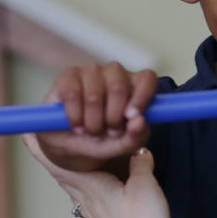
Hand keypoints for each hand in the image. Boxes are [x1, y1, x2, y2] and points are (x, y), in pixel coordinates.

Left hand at [23, 136, 169, 217]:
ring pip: (75, 188)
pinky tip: (98, 187)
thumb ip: (140, 164)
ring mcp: (94, 215)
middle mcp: (86, 200)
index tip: (28, 134)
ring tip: (70, 160)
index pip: (57, 163)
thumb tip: (139, 151)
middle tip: (42, 143)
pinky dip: (88, 187)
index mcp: (89, 185)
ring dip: (69, 172)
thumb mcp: (144, 185)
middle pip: (62, 175)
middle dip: (51, 157)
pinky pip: (90, 200)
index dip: (41, 148)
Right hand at [33, 63, 158, 172]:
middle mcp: (115, 73)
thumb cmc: (103, 140)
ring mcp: (91, 71)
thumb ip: (136, 136)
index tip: (132, 117)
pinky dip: (75, 116)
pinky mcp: (69, 75)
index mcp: (135, 85)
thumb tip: (140, 121)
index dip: (141, 97)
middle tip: (109, 132)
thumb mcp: (123, 145)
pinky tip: (76, 124)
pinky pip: (72, 94)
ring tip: (91, 131)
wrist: (73, 146)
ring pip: (94, 94)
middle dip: (112, 118)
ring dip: (92, 121)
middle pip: (118, 88)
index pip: (147, 79)